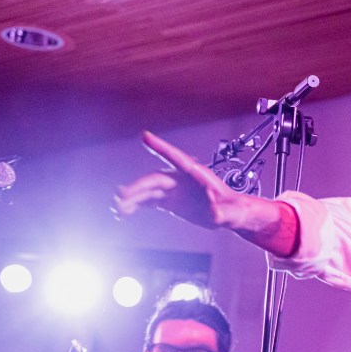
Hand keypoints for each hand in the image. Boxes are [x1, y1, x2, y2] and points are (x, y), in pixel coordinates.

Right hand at [115, 131, 297, 255]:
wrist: (232, 215)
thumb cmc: (234, 209)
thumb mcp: (230, 213)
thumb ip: (221, 212)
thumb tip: (214, 212)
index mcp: (196, 175)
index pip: (176, 158)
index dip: (161, 147)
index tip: (145, 136)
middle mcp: (182, 179)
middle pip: (155, 179)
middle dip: (138, 187)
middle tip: (121, 196)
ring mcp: (174, 189)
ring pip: (148, 191)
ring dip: (132, 198)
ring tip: (116, 209)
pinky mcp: (170, 201)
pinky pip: (149, 201)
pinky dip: (136, 206)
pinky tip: (123, 213)